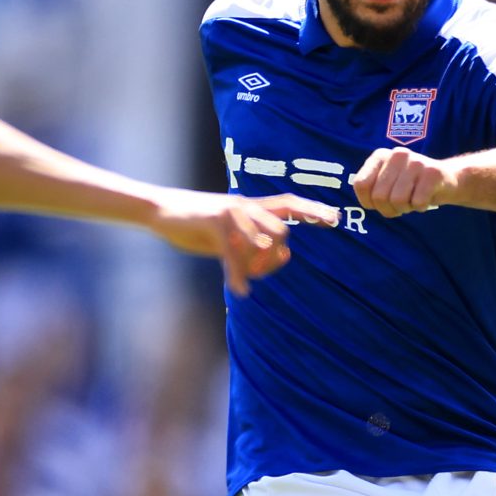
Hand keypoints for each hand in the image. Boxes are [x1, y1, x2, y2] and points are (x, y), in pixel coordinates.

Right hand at [147, 191, 339, 294]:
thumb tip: (279, 258)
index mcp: (250, 207)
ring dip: (257, 266)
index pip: (289, 204)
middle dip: (275, 259)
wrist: (161, 211)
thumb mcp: (227, 238)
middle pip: (281, 233)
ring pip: (262, 242)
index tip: (334, 219)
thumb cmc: (194, 226)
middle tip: (259, 273)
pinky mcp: (215, 222)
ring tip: (244, 277)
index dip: (312, 211)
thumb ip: (251, 246)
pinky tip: (239, 291)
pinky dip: (239, 276)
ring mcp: (231, 212)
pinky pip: (235, 255)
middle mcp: (245, 205)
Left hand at [351, 146, 454, 216]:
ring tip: (412, 200)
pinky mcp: (432, 173)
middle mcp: (397, 155)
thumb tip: (367, 203)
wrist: (447, 179)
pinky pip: (417, 202)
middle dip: (388, 209)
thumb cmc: (411, 186)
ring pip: (398, 200)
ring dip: (405, 208)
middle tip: (400, 206)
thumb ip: (372, 189)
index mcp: (380, 156)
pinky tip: (426, 199)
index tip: (379, 205)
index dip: (368, 202)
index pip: (361, 185)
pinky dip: (421, 207)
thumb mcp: (387, 183)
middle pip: (379, 196)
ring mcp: (415, 162)